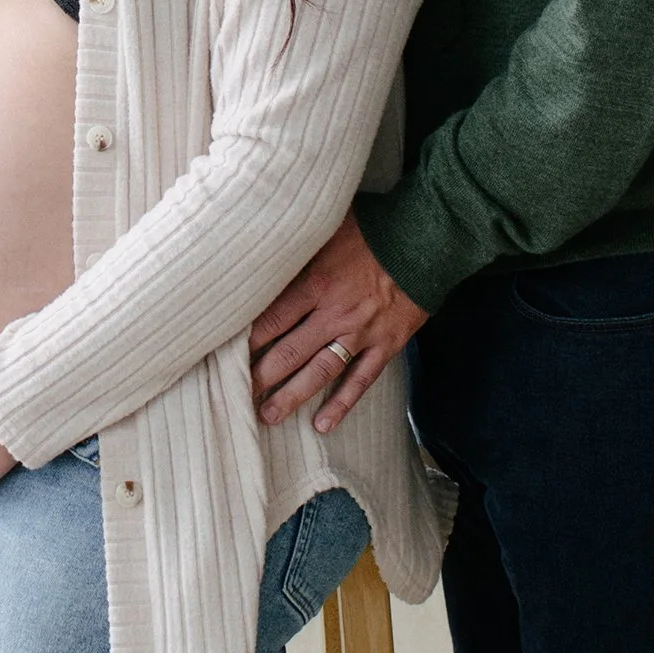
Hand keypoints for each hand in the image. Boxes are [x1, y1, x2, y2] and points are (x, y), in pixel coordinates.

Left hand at [249, 215, 427, 432]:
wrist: (428, 238)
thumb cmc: (375, 228)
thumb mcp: (328, 229)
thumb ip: (299, 249)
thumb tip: (265, 254)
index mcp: (316, 283)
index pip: (271, 319)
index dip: (247, 341)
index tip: (226, 356)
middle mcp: (335, 314)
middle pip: (289, 352)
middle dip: (260, 376)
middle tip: (237, 394)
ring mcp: (361, 333)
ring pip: (319, 372)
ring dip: (292, 396)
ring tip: (268, 415)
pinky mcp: (386, 345)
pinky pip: (360, 380)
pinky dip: (341, 404)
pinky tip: (322, 424)